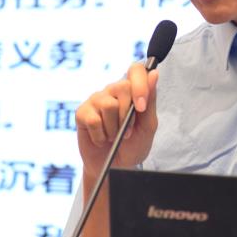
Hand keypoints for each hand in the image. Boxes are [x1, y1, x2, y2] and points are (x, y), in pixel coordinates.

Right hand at [76, 62, 158, 180]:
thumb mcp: (148, 125)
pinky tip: (101, 139)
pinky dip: (101, 135)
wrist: (117, 167)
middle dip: (128, 115)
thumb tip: (154, 74)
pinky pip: (93, 119)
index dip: (140, 84)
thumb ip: (150, 100)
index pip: (136, 70)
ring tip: (114, 136)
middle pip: (122, 86)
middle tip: (127, 132)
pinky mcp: (82, 113)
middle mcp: (113, 90)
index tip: (141, 107)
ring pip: (108, 105)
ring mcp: (96, 100)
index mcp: (132, 90)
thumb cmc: (133, 145)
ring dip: (114, 128)